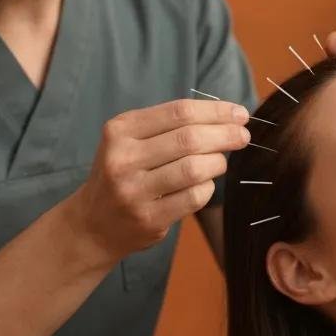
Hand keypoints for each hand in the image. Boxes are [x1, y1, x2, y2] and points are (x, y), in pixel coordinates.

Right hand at [70, 98, 250, 264]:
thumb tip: (226, 116)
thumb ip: (168, 126)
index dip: (215, 111)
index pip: (178, 112)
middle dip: (224, 135)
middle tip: (243, 136)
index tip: (239, 113)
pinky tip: (205, 184)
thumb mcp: (130, 141)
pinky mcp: (148, 218)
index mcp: (120, 130)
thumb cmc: (123, 173)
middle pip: (189, 139)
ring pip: (194, 168)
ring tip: (221, 161)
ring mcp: (134, 190)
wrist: (93, 224)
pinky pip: (193, 197)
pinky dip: (208, 188)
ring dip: (218, 162)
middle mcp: (122, 158)